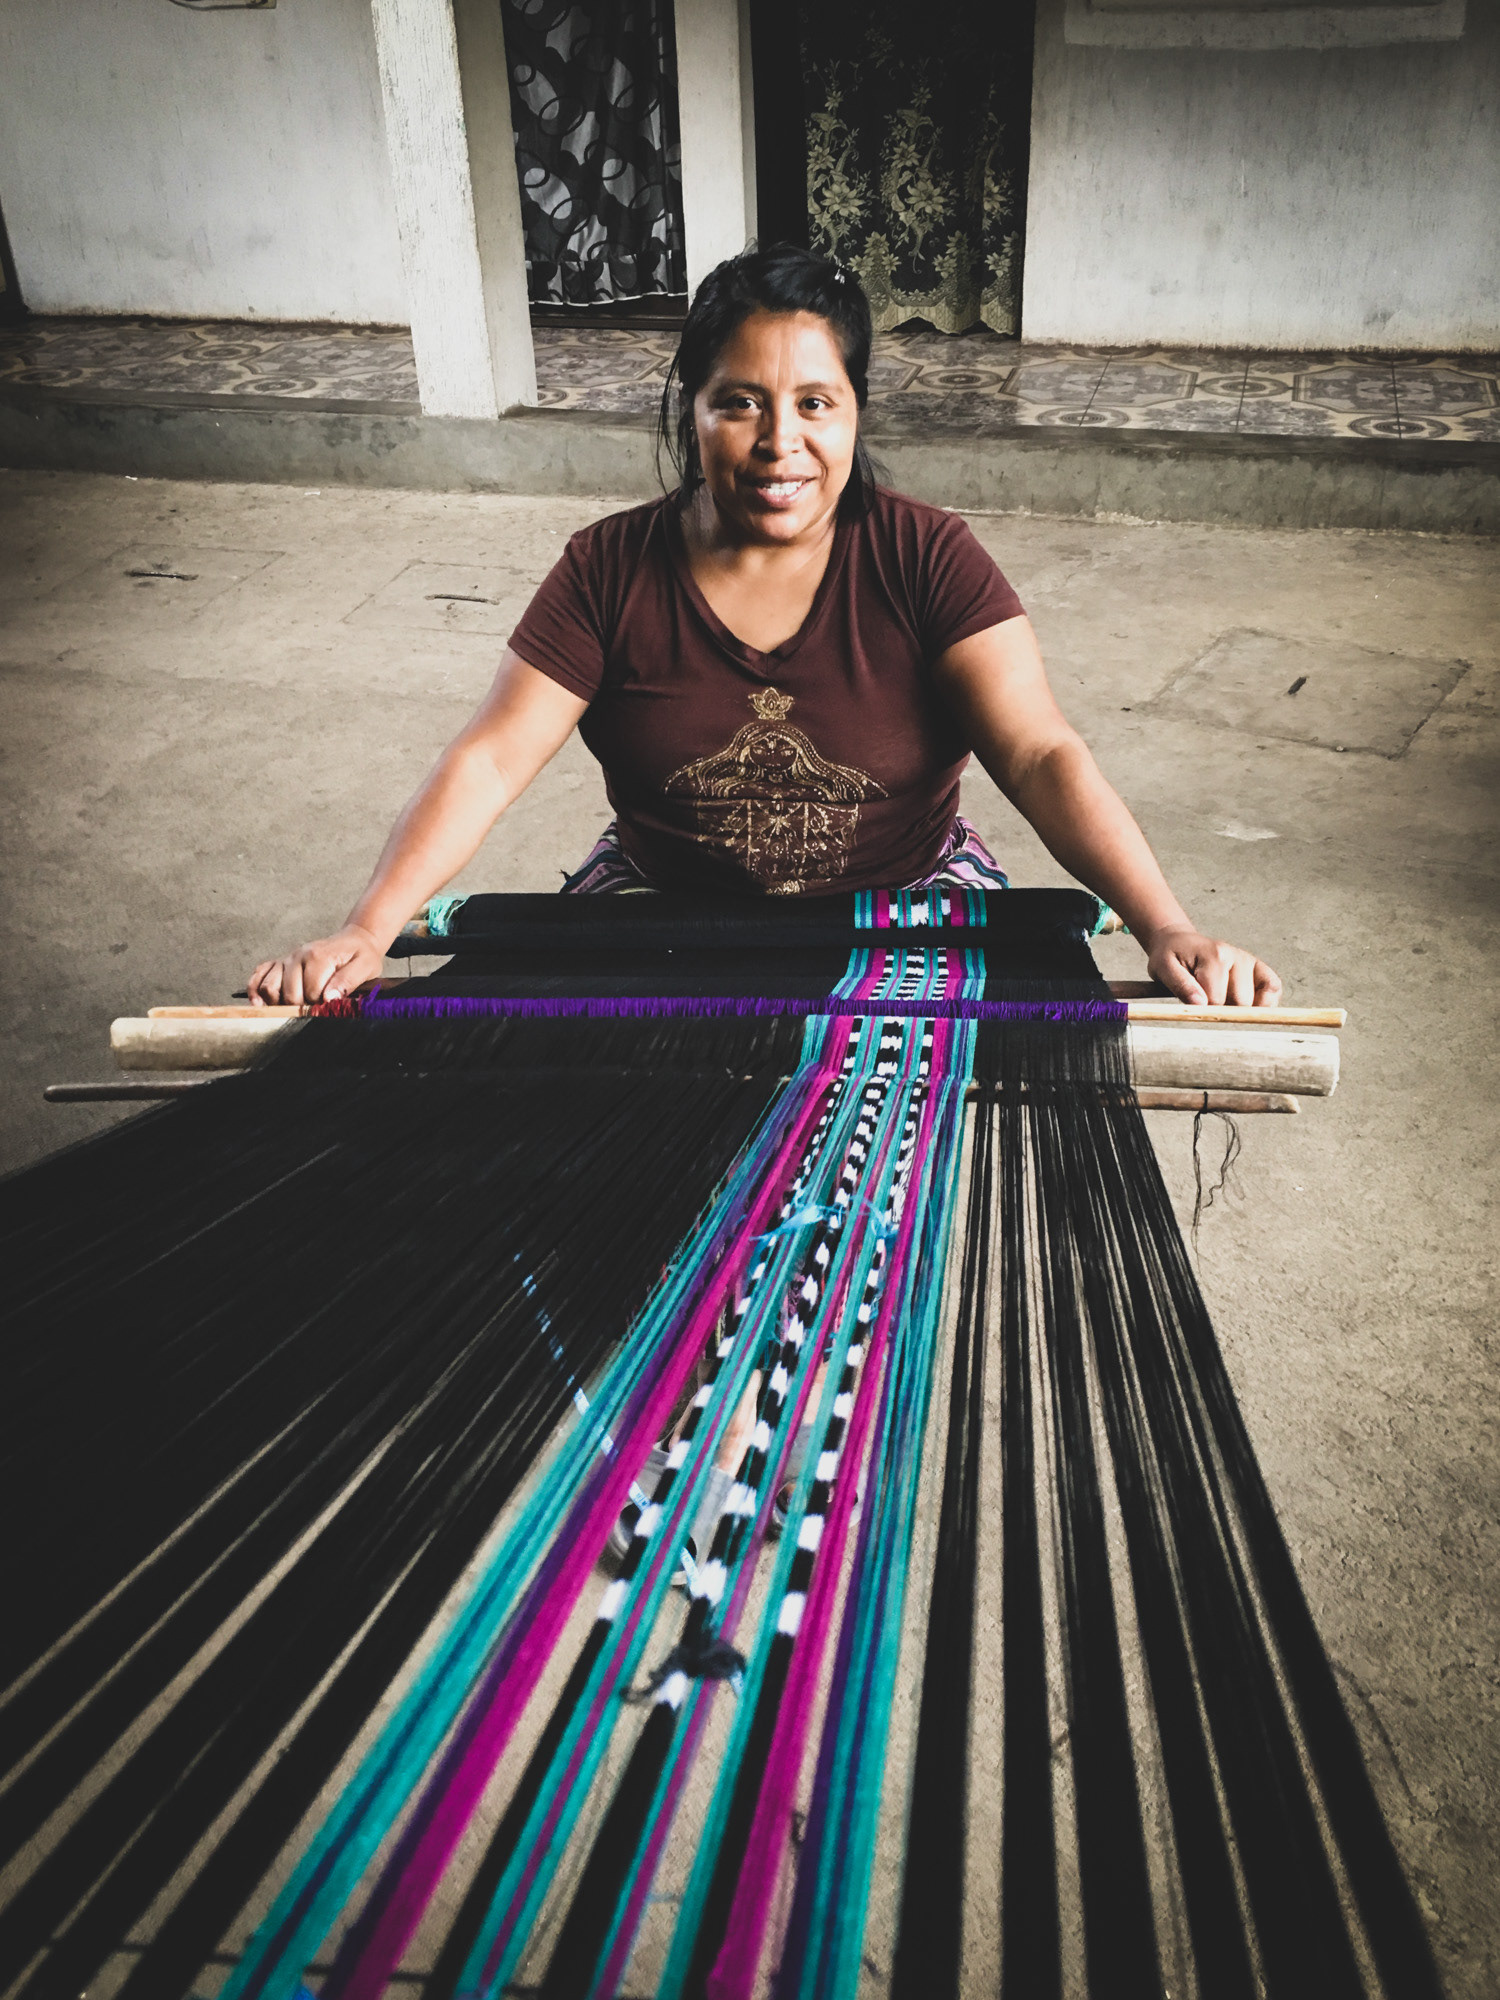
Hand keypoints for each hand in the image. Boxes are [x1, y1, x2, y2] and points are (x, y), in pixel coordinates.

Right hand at [247, 925, 384, 1005]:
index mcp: (318, 957)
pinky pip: (258, 976)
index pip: (311, 993)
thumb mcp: (365, 967)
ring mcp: (286, 959)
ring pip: (268, 987)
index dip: (320, 1006)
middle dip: (301, 1008)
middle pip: (288, 994)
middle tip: (315, 1011)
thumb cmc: (360, 956)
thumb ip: (348, 982)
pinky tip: (260, 1004)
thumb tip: (328, 998)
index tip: (329, 1008)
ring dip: (277, 1004)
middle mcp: (297, 956)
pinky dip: (255, 991)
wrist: (354, 940)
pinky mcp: (279, 963)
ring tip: (291, 1011)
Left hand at [1145, 927, 1281, 1006]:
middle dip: (1223, 1012)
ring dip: (1241, 1010)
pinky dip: (1266, 1003)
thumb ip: (1181, 985)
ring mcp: (1250, 962)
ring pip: (1258, 1001)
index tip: (1193, 1011)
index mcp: (1215, 955)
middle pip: (1241, 1003)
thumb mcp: (1164, 968)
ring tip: (1222, 1003)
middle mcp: (1238, 956)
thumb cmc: (1170, 958)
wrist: (1180, 943)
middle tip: (1206, 1007)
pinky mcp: (1259, 969)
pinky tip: (1250, 1009)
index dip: (1204, 1012)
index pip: (1217, 999)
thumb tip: (1200, 1004)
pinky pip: (1273, 989)